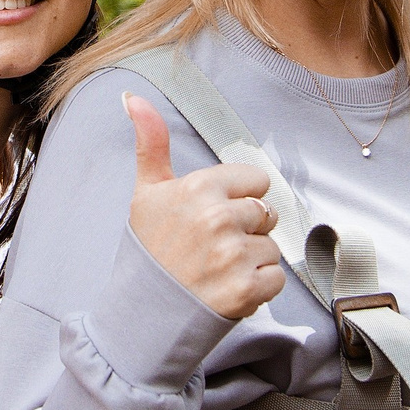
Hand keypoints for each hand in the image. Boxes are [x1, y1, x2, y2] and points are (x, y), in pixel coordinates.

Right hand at [125, 95, 284, 320]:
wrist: (143, 312)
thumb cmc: (150, 250)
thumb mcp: (147, 192)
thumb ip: (150, 142)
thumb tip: (134, 98)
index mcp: (199, 188)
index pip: (256, 181)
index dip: (238, 199)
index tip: (213, 217)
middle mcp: (217, 218)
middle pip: (266, 214)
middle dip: (247, 231)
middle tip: (212, 248)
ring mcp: (232, 256)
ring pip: (272, 248)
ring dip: (251, 262)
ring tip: (217, 271)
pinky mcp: (245, 290)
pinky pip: (275, 280)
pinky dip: (257, 289)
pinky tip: (227, 289)